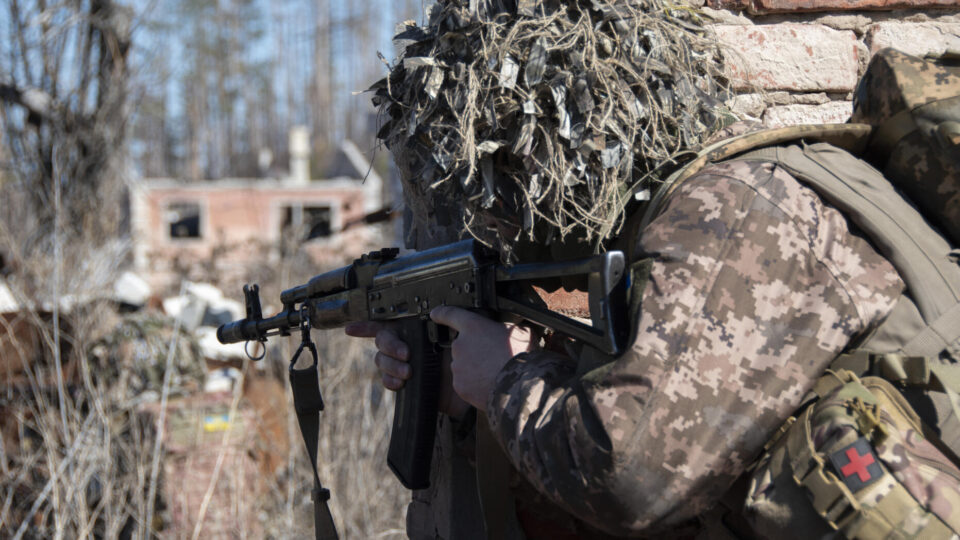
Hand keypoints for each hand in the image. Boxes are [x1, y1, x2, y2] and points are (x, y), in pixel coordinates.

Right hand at [344, 321, 469, 417]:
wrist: (475, 387)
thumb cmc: (472, 358)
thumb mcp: (464, 332)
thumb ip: (451, 317)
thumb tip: (436, 311)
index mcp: (418, 329)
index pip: (389, 321)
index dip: (367, 324)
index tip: (351, 328)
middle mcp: (408, 345)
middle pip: (382, 339)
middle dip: (390, 345)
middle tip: (406, 354)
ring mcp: (405, 364)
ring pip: (381, 360)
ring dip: (391, 365)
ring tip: (408, 371)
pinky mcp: (407, 384)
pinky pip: (388, 380)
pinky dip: (391, 381)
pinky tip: (402, 383)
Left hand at [429, 306, 536, 409]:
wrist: (519, 386)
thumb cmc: (521, 356)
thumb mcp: (521, 331)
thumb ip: (507, 327)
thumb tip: (515, 328)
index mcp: (474, 327)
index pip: (450, 314)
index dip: (441, 314)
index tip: (435, 314)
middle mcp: (460, 345)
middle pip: (462, 346)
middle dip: (474, 351)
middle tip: (492, 357)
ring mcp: (458, 367)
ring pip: (463, 366)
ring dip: (475, 368)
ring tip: (494, 373)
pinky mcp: (460, 386)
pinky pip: (465, 383)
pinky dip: (475, 385)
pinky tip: (489, 384)